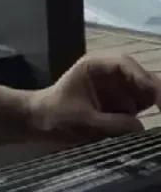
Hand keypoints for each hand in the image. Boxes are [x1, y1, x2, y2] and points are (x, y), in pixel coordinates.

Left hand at [25, 54, 160, 146]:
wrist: (42, 124)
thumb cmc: (57, 116)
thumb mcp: (83, 121)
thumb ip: (112, 124)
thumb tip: (141, 127)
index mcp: (96, 66)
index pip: (125, 64)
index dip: (142, 78)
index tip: (154, 96)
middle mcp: (112, 74)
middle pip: (142, 76)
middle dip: (157, 91)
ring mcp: (120, 89)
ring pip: (147, 91)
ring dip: (157, 101)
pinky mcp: (124, 106)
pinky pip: (143, 106)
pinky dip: (153, 111)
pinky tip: (158, 119)